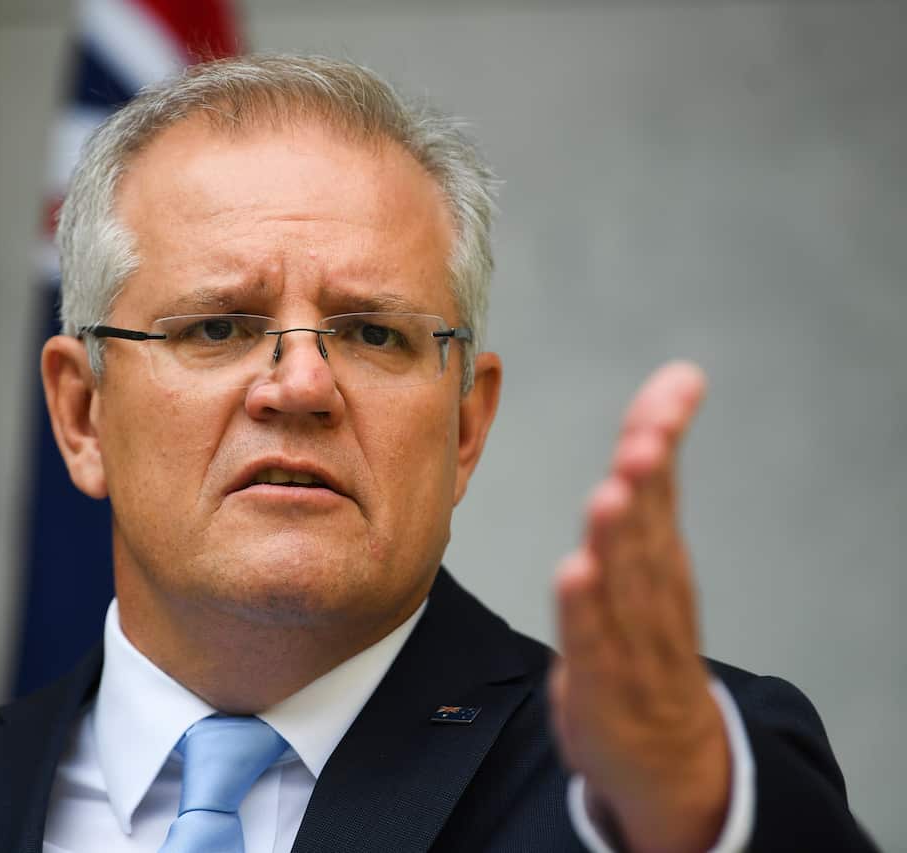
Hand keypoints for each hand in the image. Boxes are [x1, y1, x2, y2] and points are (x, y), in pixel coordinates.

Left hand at [550, 361, 730, 852]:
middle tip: (647, 436)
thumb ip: (643, 494)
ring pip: (628, 581)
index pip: (661, 485)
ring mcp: (633, 638)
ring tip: (613, 492)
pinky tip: (576, 573)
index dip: (664, 433)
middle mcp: (654, 590)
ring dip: (620, 536)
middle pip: (650, 525)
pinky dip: (586, 610)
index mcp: (660, 555)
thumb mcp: (645, 562)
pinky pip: (593, 641)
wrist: (669, 758)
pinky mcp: (606, 682)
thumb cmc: (646, 642)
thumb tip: (652, 418)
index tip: (679, 384)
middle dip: (648, 478)